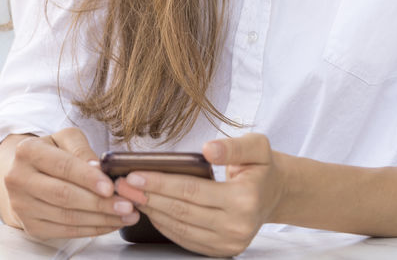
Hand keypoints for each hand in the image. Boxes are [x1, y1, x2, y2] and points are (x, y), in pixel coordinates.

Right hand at [0, 128, 140, 239]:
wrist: (24, 175)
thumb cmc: (51, 153)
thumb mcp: (64, 139)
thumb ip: (81, 149)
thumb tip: (98, 168)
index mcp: (27, 151)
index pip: (62, 166)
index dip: (88, 178)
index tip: (111, 187)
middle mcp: (18, 179)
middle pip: (64, 195)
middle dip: (99, 202)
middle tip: (127, 205)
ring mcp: (22, 206)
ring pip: (67, 217)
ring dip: (101, 219)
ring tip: (126, 215)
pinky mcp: (31, 226)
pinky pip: (66, 231)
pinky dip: (92, 229)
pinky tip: (110, 223)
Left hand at [113, 134, 285, 256]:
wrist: (274, 193)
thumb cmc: (260, 166)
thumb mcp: (256, 147)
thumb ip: (232, 147)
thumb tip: (208, 150)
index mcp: (244, 199)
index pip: (191, 191)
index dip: (160, 183)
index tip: (133, 174)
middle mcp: (237, 226)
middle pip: (181, 211)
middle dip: (147, 197)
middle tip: (121, 185)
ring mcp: (229, 242)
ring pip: (180, 228)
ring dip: (152, 212)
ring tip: (130, 196)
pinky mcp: (221, 250)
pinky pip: (186, 239)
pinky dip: (164, 225)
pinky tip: (150, 210)